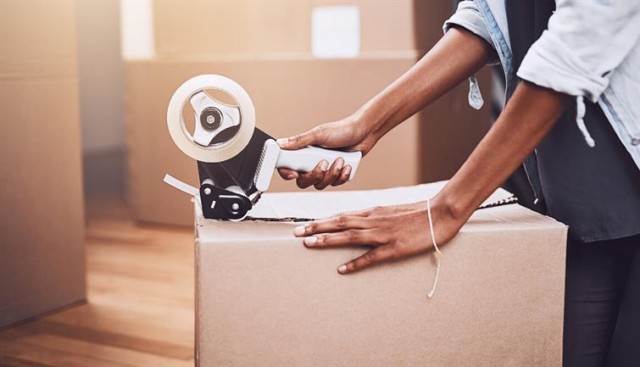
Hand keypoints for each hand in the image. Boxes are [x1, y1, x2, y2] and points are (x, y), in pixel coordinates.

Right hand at [276, 115, 377, 189]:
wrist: (364, 133)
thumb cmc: (342, 130)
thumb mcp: (319, 134)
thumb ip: (300, 141)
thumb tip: (281, 144)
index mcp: (303, 152)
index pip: (287, 167)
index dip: (287, 173)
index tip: (294, 173)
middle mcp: (311, 162)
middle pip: (303, 181)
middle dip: (315, 175)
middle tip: (324, 163)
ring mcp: (324, 169)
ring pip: (320, 184)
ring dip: (331, 174)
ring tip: (340, 159)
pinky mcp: (336, 174)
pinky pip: (334, 184)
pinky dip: (342, 176)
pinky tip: (347, 165)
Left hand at [292, 196, 463, 273]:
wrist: (440, 213)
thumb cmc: (416, 213)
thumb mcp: (390, 210)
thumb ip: (372, 215)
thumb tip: (355, 218)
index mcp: (372, 212)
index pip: (341, 216)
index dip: (321, 221)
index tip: (304, 225)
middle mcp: (373, 221)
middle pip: (339, 223)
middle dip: (316, 228)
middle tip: (296, 233)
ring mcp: (383, 234)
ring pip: (350, 236)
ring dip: (328, 240)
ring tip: (309, 244)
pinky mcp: (394, 248)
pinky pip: (371, 257)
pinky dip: (355, 263)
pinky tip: (341, 269)